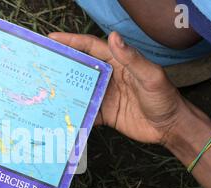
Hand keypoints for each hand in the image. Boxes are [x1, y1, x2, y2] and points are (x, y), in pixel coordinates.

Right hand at [49, 31, 198, 144]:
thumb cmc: (165, 98)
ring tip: (42, 89)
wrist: (170, 127)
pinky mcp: (105, 113)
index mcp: (118, 62)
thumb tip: (114, 37)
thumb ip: (132, 59)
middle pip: (80, 67)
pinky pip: (85, 111)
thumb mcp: (150, 76)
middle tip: (40, 63)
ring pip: (79, 90)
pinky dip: (73, 113)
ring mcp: (105, 95)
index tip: (52, 39)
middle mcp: (108, 77)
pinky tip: (60, 115)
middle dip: (61, 64)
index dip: (71, 41)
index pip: (90, 48)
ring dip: (63, 90)